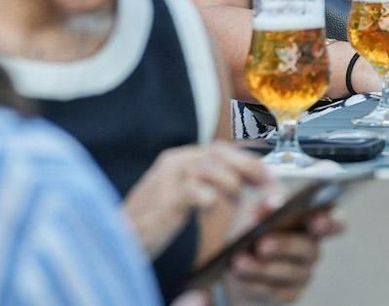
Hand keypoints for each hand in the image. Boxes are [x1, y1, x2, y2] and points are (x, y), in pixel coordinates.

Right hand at [122, 143, 268, 256]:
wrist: (120, 237)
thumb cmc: (154, 219)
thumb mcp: (185, 195)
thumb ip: (209, 185)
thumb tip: (244, 184)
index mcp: (181, 158)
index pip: (221, 150)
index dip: (247, 159)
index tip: (268, 174)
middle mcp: (174, 161)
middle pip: (219, 153)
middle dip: (247, 166)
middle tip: (265, 181)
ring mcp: (167, 178)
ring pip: (209, 168)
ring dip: (230, 183)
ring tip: (236, 196)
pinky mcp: (163, 199)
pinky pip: (193, 191)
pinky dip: (208, 198)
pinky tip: (212, 207)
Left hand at [226, 209, 341, 304]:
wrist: (233, 259)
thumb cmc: (253, 225)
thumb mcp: (257, 206)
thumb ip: (267, 200)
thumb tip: (275, 203)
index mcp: (312, 222)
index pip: (336, 223)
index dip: (332, 222)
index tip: (316, 221)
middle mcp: (311, 249)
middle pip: (308, 249)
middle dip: (284, 246)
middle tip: (263, 244)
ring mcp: (301, 273)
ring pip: (289, 272)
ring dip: (262, 267)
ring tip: (240, 261)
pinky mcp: (287, 294)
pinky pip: (275, 292)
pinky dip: (255, 283)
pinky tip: (240, 275)